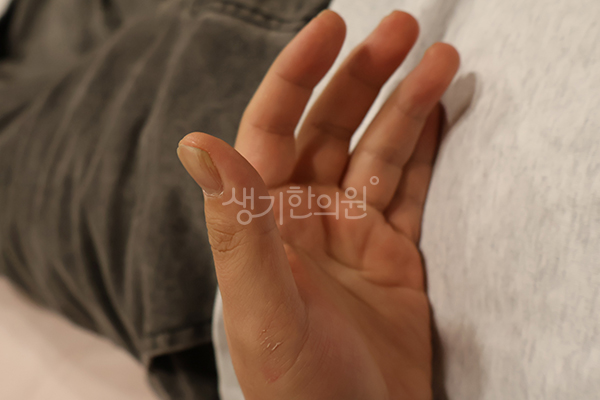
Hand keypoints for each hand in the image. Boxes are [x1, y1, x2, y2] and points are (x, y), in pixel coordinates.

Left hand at [177, 10, 458, 399]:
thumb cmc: (298, 389)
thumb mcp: (264, 309)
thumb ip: (236, 227)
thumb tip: (196, 142)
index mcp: (262, 221)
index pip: (273, 126)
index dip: (299, 73)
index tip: (333, 25)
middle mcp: (303, 216)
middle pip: (332, 127)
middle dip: (365, 75)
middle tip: (406, 27)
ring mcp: (350, 232)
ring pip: (378, 151)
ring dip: (407, 105)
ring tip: (442, 59)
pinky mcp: (391, 252)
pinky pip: (408, 186)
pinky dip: (424, 149)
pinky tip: (439, 112)